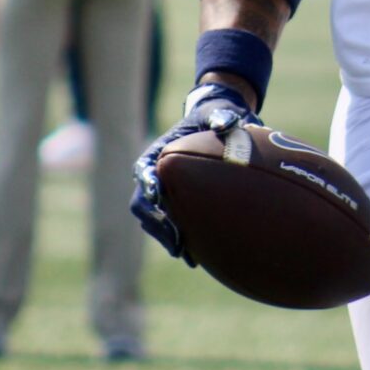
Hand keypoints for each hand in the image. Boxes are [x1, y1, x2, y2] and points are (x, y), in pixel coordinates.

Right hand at [130, 82, 257, 260]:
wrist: (218, 120)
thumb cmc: (216, 116)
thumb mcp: (220, 113)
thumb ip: (221, 117)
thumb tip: (226, 124)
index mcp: (159, 152)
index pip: (144, 172)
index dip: (148, 187)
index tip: (158, 199)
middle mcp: (154, 173)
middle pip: (143, 204)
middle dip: (157, 225)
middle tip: (176, 242)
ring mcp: (163, 190)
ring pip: (153, 220)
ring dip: (166, 237)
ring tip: (186, 255)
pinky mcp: (175, 202)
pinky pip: (169, 225)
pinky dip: (179, 239)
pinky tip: (195, 257)